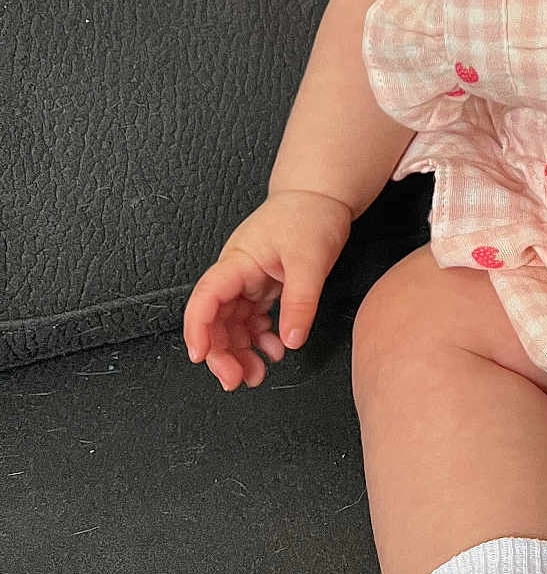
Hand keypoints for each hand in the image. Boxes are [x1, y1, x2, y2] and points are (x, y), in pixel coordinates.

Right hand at [183, 190, 351, 389]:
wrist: (322, 194)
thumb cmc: (311, 214)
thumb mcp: (311, 260)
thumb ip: (300, 301)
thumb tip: (291, 340)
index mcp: (238, 261)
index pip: (205, 298)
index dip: (197, 329)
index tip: (201, 357)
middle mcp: (237, 272)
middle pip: (216, 319)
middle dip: (222, 353)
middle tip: (238, 380)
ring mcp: (249, 279)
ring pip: (233, 323)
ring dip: (240, 351)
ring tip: (258, 374)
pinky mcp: (263, 283)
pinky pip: (252, 317)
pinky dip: (260, 337)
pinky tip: (274, 349)